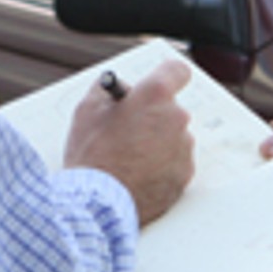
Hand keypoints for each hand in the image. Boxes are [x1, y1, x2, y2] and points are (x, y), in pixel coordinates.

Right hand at [64, 60, 194, 225]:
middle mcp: (176, 119)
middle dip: (153, 116)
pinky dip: (162, 165)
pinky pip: (176, 162)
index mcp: (155, 96)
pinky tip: (139, 172)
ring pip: (174, 137)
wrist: (97, 201)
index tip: (161, 82)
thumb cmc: (92, 156)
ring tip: (130, 157)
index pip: (177, 70)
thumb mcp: (88, 109)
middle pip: (171, 109)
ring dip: (158, 142)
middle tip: (129, 129)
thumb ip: (108, 90)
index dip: (167, 75)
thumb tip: (117, 88)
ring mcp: (183, 148)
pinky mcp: (184, 174)